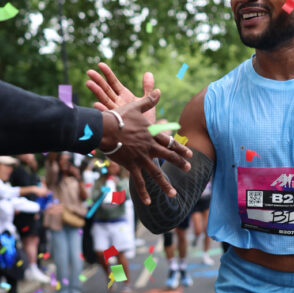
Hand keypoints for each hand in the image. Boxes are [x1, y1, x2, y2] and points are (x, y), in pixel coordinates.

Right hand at [86, 64, 192, 203]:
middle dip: (179, 163)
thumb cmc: (118, 116)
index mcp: (151, 133)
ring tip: (174, 193)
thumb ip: (148, 101)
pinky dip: (144, 192)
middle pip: (168, 156)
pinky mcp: (130, 165)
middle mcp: (149, 147)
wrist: (103, 128)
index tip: (189, 154)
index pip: (169, 142)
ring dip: (165, 184)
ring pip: (156, 173)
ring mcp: (140, 157)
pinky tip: (149, 202)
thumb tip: (159, 90)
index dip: (180, 148)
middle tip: (188, 169)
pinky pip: (138, 181)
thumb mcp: (135, 106)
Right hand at [87, 63, 150, 116]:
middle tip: (90, 72)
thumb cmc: (146, 121)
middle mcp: (117, 103)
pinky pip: (108, 115)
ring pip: (104, 100)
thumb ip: (147, 89)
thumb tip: (149, 73)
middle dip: (98, 80)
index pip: (113, 82)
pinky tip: (96, 104)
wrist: (147, 137)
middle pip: (106, 89)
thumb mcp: (146, 102)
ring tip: (89, 83)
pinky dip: (102, 110)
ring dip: (96, 92)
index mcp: (123, 96)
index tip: (100, 65)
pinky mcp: (116, 122)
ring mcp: (115, 112)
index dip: (108, 74)